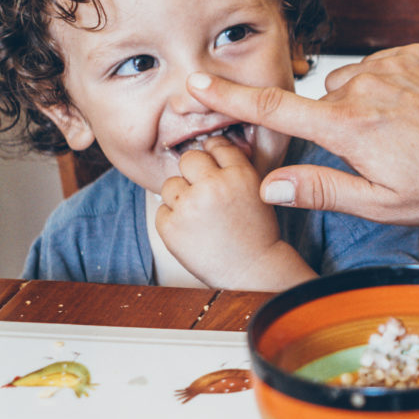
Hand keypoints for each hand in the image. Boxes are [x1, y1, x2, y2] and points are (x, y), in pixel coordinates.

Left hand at [154, 134, 315, 289]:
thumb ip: (234, 170)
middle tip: (202, 192)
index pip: (216, 145)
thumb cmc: (256, 233)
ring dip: (180, 197)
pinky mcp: (171, 227)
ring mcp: (190, 206)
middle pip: (188, 159)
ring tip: (199, 217)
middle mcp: (214, 186)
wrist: (252, 272)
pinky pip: (162, 211)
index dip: (213, 156)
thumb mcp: (256, 191)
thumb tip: (207, 148)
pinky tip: (192, 232)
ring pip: (170, 184)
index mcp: (239, 174)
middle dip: (193, 172)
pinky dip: (172, 221)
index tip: (213, 168)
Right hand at [188, 45, 418, 225]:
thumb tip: (269, 185)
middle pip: (320, 104)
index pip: (274, 111)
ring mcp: (389, 66)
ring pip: (351, 87)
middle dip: (334, 127)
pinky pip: (380, 70)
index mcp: (349, 129)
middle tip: (377, 156)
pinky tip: (416, 114)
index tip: (196, 82)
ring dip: (363, 108)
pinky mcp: (412, 53)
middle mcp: (363, 89)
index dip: (229, 98)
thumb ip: (319, 190)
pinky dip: (388, 90)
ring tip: (403, 136)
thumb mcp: (380, 203)